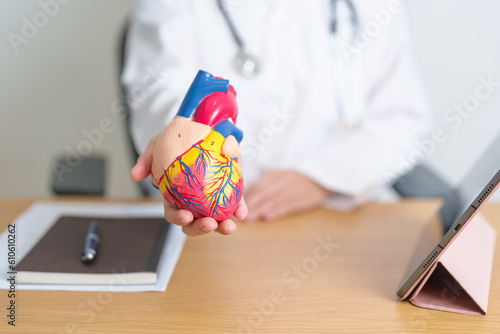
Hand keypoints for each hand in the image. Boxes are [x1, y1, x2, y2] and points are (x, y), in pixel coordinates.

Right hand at [130, 135, 247, 235]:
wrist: (203, 125)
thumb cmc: (178, 139)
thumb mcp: (158, 145)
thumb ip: (147, 159)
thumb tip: (135, 175)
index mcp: (175, 195)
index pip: (174, 213)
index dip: (178, 219)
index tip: (185, 216)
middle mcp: (194, 201)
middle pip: (195, 222)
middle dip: (201, 228)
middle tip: (209, 223)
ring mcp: (212, 198)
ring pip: (216, 219)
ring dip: (222, 227)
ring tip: (229, 225)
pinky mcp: (229, 190)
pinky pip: (234, 204)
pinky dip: (239, 210)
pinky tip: (242, 213)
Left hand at [245, 171, 330, 221]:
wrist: (320, 178)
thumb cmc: (294, 182)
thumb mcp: (279, 178)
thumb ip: (263, 187)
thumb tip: (245, 202)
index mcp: (274, 175)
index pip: (257, 185)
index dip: (246, 196)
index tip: (235, 207)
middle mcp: (283, 179)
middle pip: (264, 192)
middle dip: (251, 204)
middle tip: (239, 216)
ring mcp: (294, 188)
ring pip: (274, 199)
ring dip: (260, 209)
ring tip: (249, 219)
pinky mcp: (304, 197)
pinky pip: (289, 204)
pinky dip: (277, 211)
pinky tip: (268, 217)